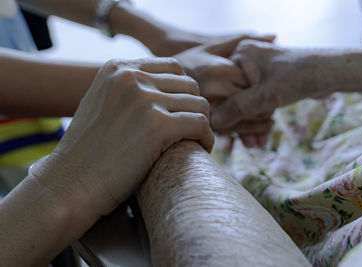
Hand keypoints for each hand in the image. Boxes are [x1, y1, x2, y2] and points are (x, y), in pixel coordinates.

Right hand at [31, 58, 213, 220]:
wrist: (69, 185)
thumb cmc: (88, 153)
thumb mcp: (103, 105)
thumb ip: (130, 91)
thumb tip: (170, 91)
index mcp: (118, 68)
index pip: (172, 68)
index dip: (182, 92)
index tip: (181, 113)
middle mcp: (131, 77)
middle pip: (189, 84)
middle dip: (194, 108)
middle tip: (191, 130)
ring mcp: (144, 99)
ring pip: (199, 104)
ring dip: (202, 124)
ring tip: (195, 141)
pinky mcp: (157, 125)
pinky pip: (200, 125)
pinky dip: (206, 138)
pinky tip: (200, 150)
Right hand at [175, 35, 274, 147]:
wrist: (159, 78)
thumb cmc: (191, 58)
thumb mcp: (214, 45)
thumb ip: (242, 40)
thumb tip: (274, 35)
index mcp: (220, 71)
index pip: (254, 85)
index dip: (267, 91)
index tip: (272, 91)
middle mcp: (214, 91)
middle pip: (250, 105)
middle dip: (265, 110)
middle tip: (273, 111)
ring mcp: (207, 109)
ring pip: (242, 121)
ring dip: (258, 126)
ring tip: (268, 124)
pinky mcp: (202, 122)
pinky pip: (229, 131)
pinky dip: (245, 133)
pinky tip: (252, 134)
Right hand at [211, 40, 321, 145]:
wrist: (329, 73)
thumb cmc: (298, 77)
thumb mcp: (265, 96)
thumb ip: (238, 108)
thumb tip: (214, 123)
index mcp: (240, 56)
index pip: (222, 88)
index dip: (227, 112)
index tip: (233, 132)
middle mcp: (245, 61)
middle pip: (233, 97)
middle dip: (243, 123)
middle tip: (250, 141)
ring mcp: (255, 72)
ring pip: (245, 103)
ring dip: (251, 125)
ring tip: (257, 143)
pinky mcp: (266, 83)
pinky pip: (256, 103)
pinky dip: (259, 120)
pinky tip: (261, 139)